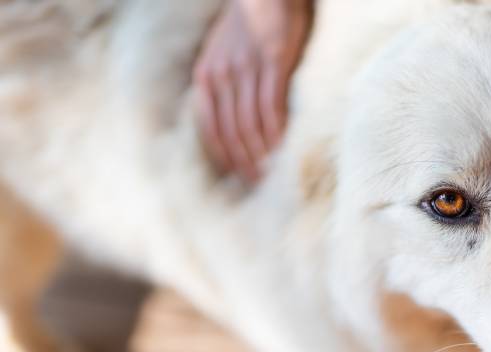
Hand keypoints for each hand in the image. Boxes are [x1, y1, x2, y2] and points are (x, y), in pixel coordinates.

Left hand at [194, 0, 311, 181]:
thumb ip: (222, 84)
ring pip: (249, 124)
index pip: (211, 128)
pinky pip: (271, 106)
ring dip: (260, 153)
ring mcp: (246, 69)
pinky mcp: (273, 63)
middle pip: (230, 132)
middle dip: (244, 162)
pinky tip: (283, 148)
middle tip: (258, 184)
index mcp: (206, 76)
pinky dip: (276, 131)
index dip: (224, 157)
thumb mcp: (222, 53)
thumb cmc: (250, 25)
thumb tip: (230, 120)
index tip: (238, 177)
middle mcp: (222, 75)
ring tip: (271, 173)